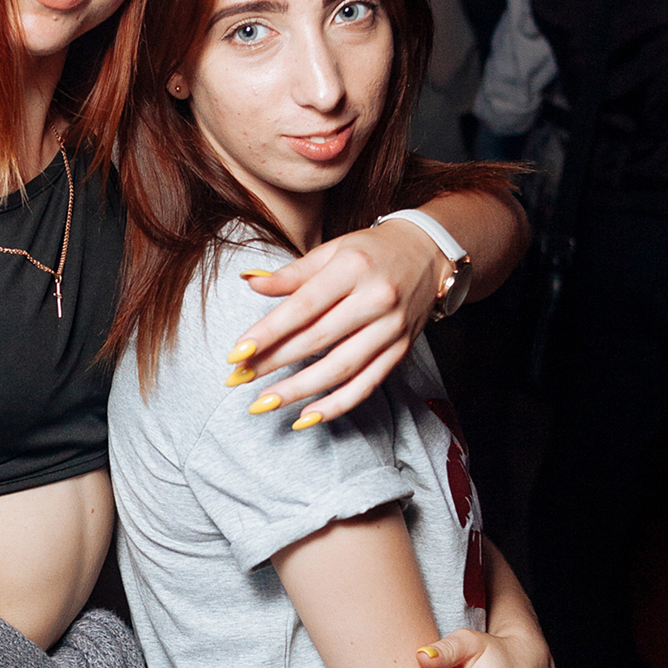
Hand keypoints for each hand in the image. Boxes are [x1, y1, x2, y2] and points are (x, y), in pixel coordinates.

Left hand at [227, 220, 444, 421]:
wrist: (429, 253)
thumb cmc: (371, 251)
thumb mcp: (332, 250)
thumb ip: (292, 273)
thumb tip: (250, 282)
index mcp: (353, 268)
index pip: (303, 307)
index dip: (268, 332)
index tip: (237, 353)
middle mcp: (376, 298)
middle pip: (317, 339)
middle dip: (273, 363)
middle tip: (238, 380)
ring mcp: (392, 328)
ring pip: (340, 368)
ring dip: (299, 390)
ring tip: (263, 403)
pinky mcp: (401, 350)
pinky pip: (367, 384)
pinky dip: (337, 405)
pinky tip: (306, 416)